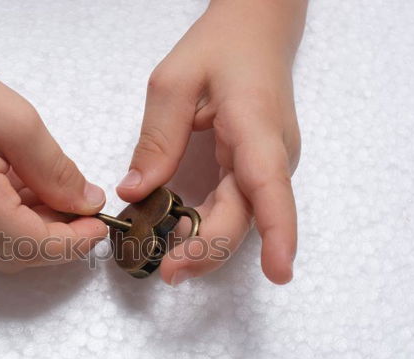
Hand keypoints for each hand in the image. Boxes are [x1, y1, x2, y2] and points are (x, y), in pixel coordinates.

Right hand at [0, 27, 107, 271]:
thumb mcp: (16, 120)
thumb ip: (56, 171)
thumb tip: (85, 202)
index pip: (34, 245)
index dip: (74, 241)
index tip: (101, 224)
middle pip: (16, 256)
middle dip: (56, 239)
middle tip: (83, 209)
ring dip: (31, 232)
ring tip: (52, 193)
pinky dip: (4, 224)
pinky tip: (19, 192)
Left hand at [117, 0, 305, 284]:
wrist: (256, 29)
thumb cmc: (220, 46)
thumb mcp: (173, 83)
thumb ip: (156, 141)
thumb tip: (135, 194)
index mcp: (256, 127)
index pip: (270, 187)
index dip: (277, 233)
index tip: (277, 273)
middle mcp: (273, 154)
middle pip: (248, 216)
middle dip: (210, 251)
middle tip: (168, 273)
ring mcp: (270, 165)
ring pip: (244, 219)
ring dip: (209, 245)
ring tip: (169, 261)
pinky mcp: (259, 170)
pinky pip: (238, 207)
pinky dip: (210, 226)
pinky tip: (180, 235)